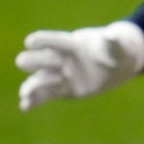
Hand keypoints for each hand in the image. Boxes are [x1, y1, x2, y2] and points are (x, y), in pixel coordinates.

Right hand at [15, 21, 143, 111]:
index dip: (42, 40)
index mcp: (72, 44)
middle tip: (24, 62)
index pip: (54, 40)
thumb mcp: (119, 47)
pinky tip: (25, 106)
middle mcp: (61, 59)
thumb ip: (113, 43)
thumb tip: (112, 37)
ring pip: (40, 79)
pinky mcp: (62, 89)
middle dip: (33, 60)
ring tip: (25, 93)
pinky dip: (34, 100)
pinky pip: (45, 95)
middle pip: (41, 59)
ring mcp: (60, 75)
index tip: (30, 42)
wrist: (118, 65)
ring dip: (31, 85)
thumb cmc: (116, 50)